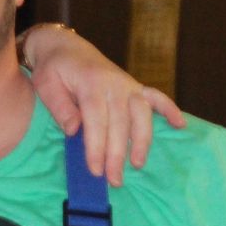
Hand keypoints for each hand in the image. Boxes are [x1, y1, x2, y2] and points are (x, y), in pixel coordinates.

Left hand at [22, 23, 185, 182]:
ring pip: (141, 115)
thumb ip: (60, 107)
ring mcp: (128, 85)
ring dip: (142, 140)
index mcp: (91, 83)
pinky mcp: (135, 86)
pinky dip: (170, 110)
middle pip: (120, 123)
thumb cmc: (53, 69)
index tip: (95, 170)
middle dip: (118, 153)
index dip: (97, 147)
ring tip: (137, 164)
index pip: (96, 120)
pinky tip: (180, 125)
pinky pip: (157, 97)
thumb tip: (74, 130)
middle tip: (114, 180)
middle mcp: (115, 84)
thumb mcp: (45, 84)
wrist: (64, 46)